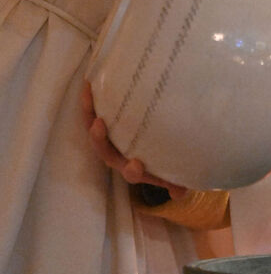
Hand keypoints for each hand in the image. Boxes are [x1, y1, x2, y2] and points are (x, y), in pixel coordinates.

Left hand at [80, 81, 186, 198]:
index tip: (136, 164)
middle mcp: (118, 155)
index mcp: (135, 168)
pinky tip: (90, 81)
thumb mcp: (173, 172)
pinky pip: (94, 112)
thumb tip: (180, 193)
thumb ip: (177, 182)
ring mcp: (109, 138)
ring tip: (87, 94)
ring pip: (94, 129)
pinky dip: (91, 100)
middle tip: (98, 125)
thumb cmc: (164, 160)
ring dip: (89, 113)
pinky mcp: (104, 122)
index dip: (132, 170)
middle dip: (99, 139)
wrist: (153, 149)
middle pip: (104, 150)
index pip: (131, 172)